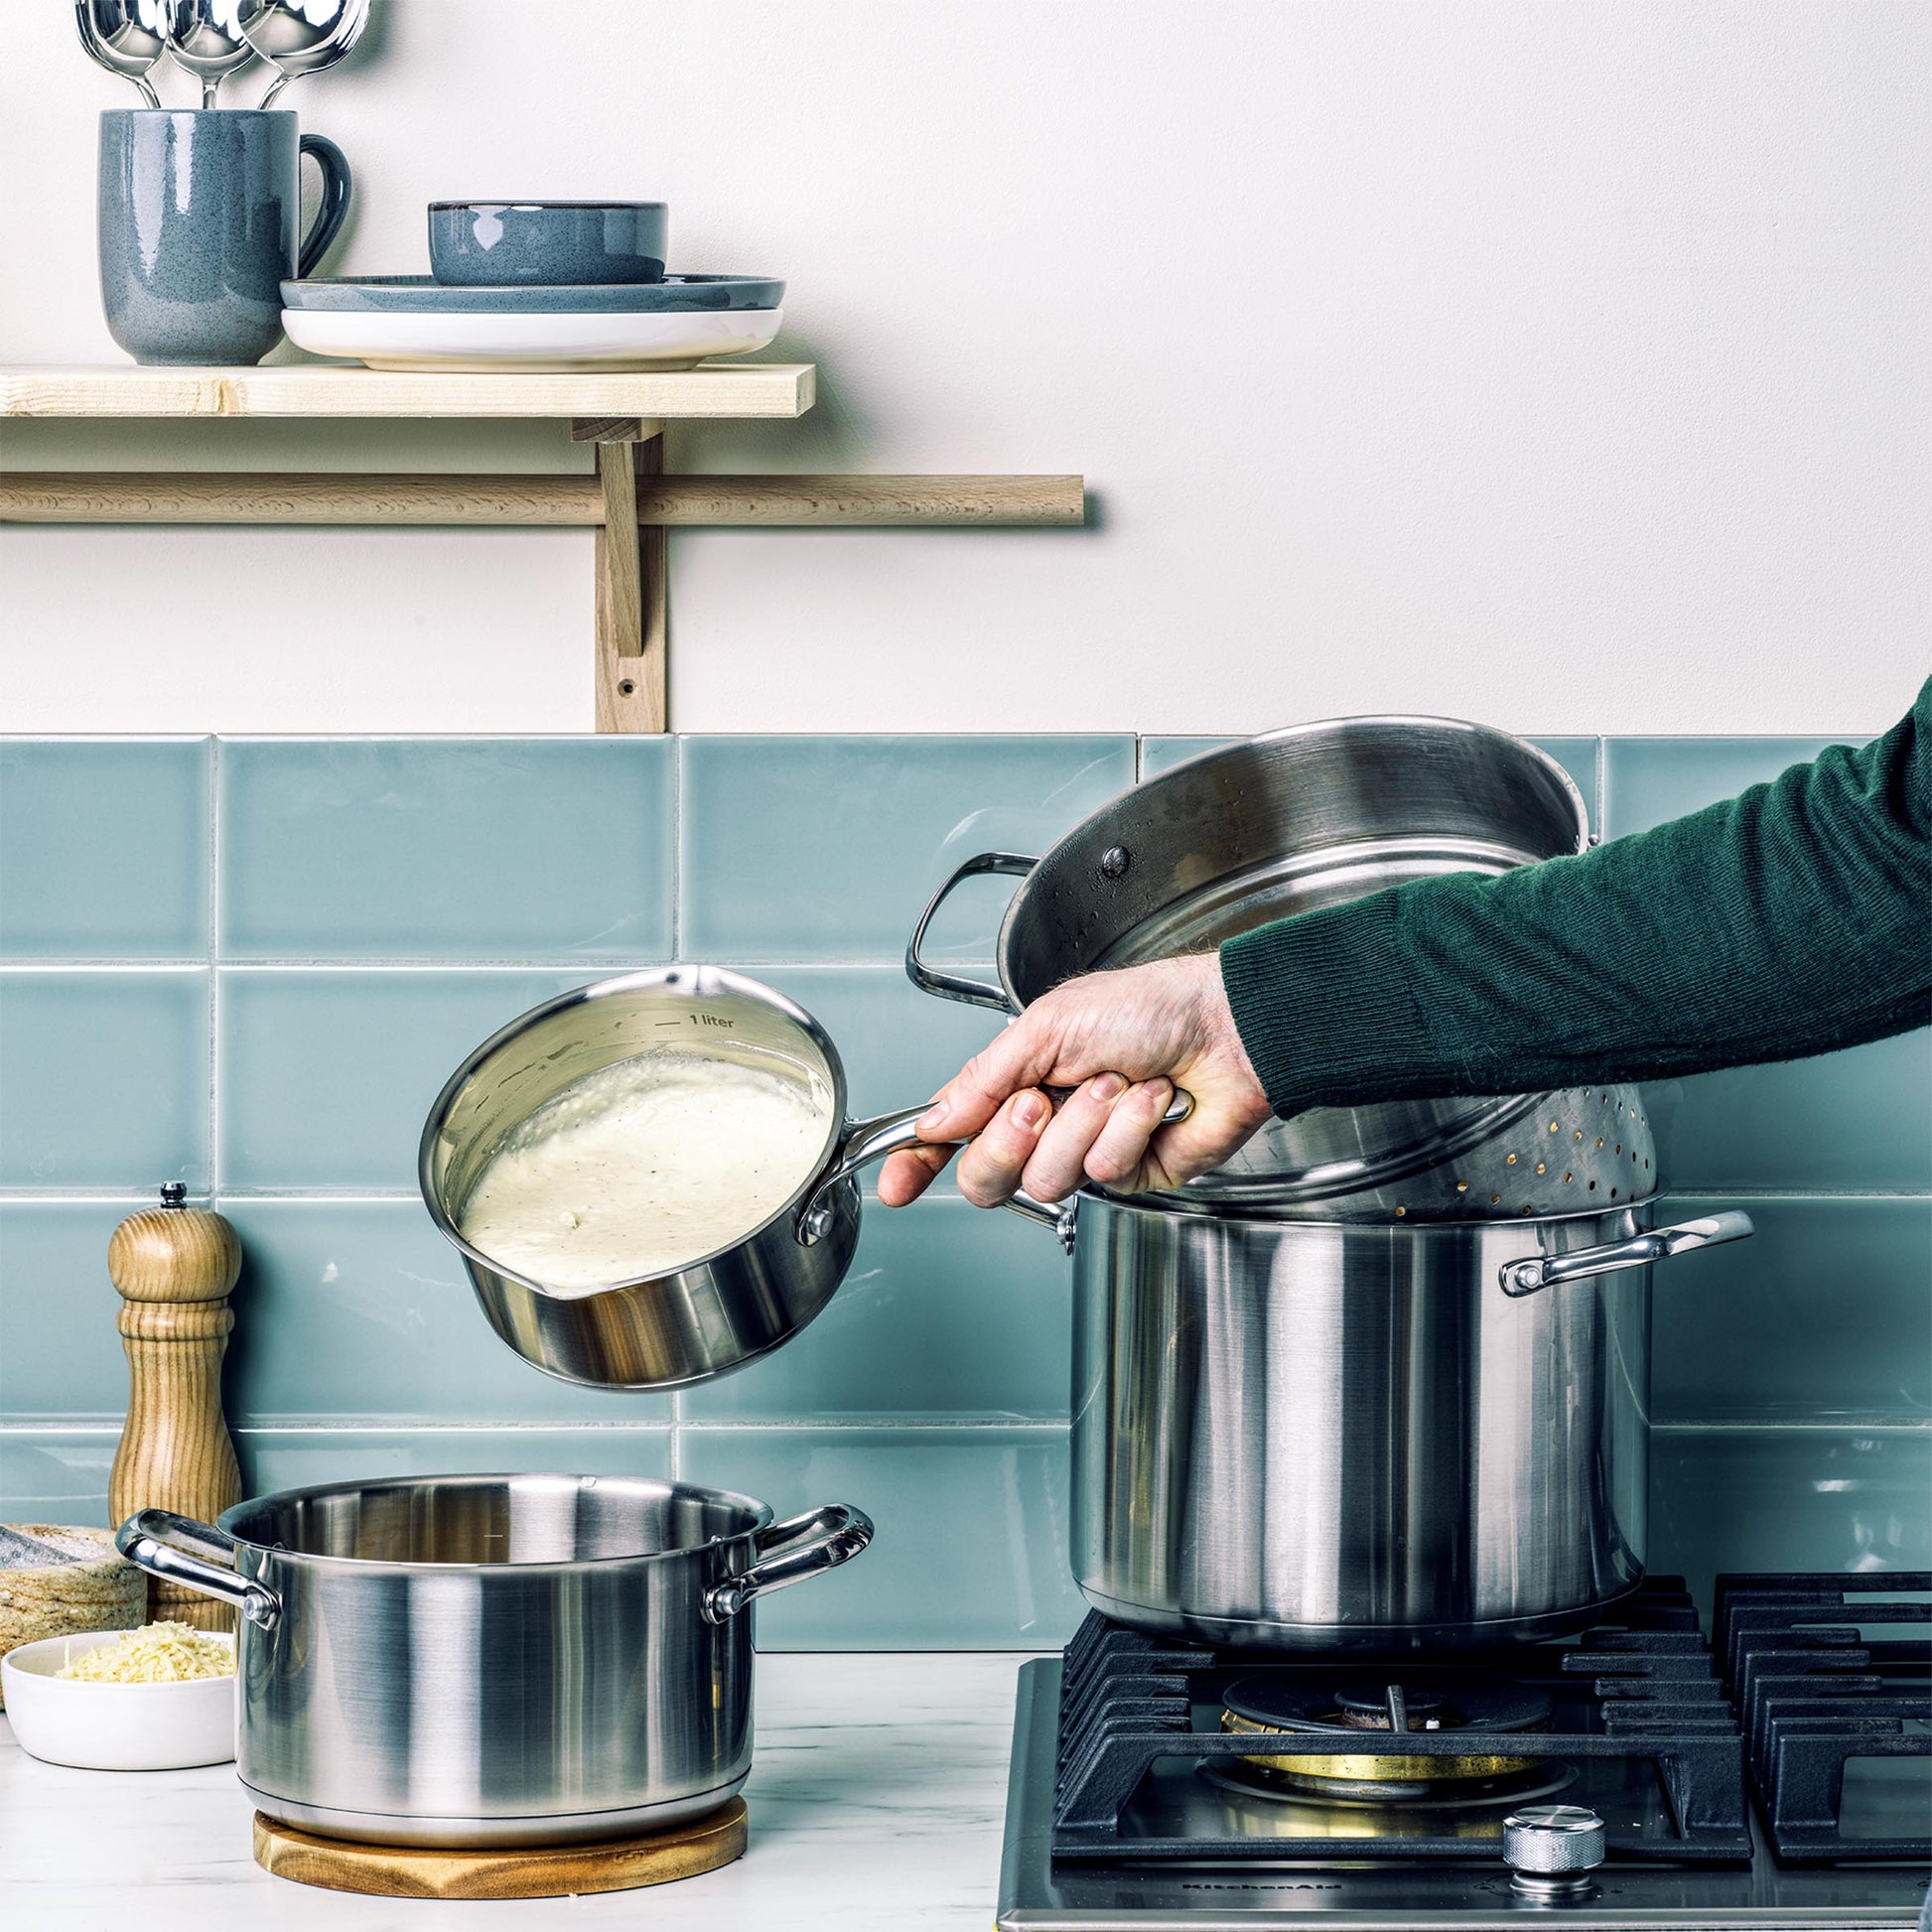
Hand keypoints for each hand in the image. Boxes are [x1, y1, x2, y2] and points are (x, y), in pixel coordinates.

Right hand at [876, 952, 1272, 1207]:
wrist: (1227, 1028)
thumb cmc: (1152, 1007)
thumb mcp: (1050, 1024)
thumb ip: (984, 1077)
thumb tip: (938, 1117)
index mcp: (1019, 1078)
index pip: (954, 1130)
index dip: (920, 1158)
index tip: (897, 1182)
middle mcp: (1048, 1120)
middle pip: (987, 1172)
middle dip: (1011, 1136)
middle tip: (1041, 1099)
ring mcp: (1088, 1151)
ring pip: (1046, 1178)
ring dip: (1084, 1122)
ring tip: (1118, 1084)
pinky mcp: (1132, 1174)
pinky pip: (1104, 1173)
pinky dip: (1128, 1129)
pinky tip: (1152, 1101)